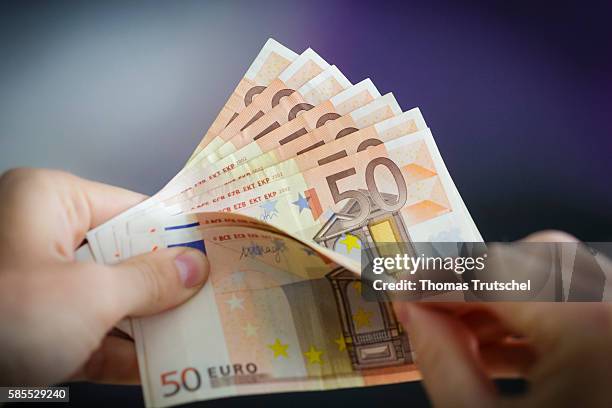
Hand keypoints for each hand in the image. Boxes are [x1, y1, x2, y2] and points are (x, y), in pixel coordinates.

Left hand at [0, 168, 208, 385]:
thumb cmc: (2, 314)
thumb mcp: (88, 295)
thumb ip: (150, 281)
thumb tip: (198, 268)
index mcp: (50, 201)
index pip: (133, 209)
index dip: (178, 234)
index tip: (218, 254)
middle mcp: (41, 235)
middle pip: (123, 257)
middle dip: (168, 287)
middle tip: (217, 300)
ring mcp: (33, 285)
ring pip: (107, 298)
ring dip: (149, 324)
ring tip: (202, 336)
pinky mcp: (28, 328)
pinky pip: (86, 333)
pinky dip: (119, 352)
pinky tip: (160, 368)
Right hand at [394, 232, 611, 406]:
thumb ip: (443, 364)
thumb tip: (415, 314)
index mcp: (592, 329)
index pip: (497, 273)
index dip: (439, 281)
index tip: (402, 292)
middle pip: (535, 258)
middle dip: (474, 281)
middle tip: (430, 310)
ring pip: (559, 279)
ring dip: (500, 300)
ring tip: (457, 337)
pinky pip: (580, 308)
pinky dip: (533, 321)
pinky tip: (495, 352)